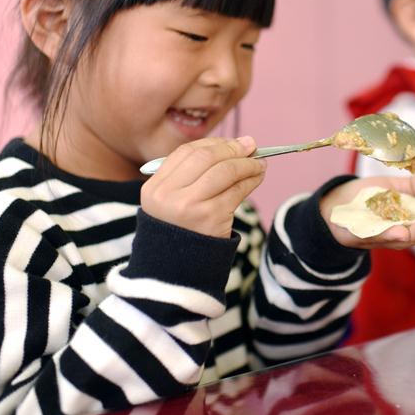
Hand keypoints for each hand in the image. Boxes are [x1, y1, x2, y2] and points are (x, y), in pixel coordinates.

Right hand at [140, 136, 266, 237]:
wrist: (178, 271)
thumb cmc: (181, 231)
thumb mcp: (173, 202)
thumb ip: (194, 176)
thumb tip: (238, 145)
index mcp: (155, 187)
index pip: (187, 153)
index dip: (214, 143)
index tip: (234, 143)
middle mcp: (169, 194)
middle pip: (206, 157)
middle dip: (233, 149)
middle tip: (252, 146)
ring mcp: (190, 206)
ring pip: (225, 171)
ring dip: (247, 163)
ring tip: (260, 162)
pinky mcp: (211, 217)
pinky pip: (237, 190)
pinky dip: (251, 180)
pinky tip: (258, 177)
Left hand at [320, 170, 414, 248]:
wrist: (335, 203)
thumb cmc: (368, 199)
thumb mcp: (393, 189)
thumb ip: (413, 186)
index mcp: (405, 222)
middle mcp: (394, 233)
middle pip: (413, 237)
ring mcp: (375, 237)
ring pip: (393, 240)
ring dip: (403, 236)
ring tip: (413, 231)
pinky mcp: (356, 236)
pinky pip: (368, 237)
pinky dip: (379, 236)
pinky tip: (391, 232)